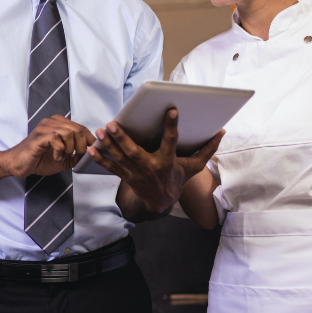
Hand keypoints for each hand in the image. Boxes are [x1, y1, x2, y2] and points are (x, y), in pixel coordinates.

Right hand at [0, 115, 94, 177]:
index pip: (80, 127)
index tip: (90, 150)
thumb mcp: (63, 158)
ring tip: (65, 156)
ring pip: (69, 132)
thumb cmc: (37, 159)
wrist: (17, 164)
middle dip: (82, 145)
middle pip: (77, 129)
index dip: (89, 139)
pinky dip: (60, 151)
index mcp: (57, 124)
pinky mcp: (39, 137)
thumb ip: (75, 155)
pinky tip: (57, 157)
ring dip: (70, 148)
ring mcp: (44, 128)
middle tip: (77, 155)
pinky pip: (56, 139)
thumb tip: (89, 154)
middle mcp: (51, 123)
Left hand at [86, 109, 222, 214]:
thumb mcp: (194, 166)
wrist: (161, 202)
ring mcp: (135, 173)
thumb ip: (207, 149)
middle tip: (112, 123)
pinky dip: (100, 158)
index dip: (172, 126)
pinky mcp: (125, 176)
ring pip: (120, 158)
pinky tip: (90, 149)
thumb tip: (221, 131)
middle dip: (122, 138)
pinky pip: (111, 167)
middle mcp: (150, 167)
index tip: (171, 110)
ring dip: (108, 145)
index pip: (171, 141)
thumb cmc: (177, 179)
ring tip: (100, 131)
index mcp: (168, 161)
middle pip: (134, 151)